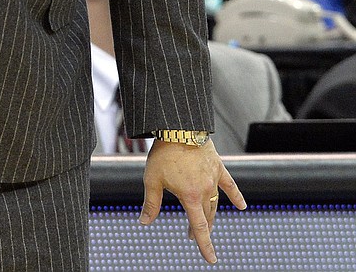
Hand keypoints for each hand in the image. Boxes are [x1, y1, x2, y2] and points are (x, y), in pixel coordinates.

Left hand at [140, 139, 245, 263]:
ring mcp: (213, 179)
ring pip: (215, 204)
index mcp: (190, 196)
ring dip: (211, 216)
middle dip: (201, 229)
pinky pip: (230, 185)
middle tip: (192, 235)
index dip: (205, 245)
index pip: (199, 227)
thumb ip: (151, 203)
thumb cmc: (164, 153)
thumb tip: (144, 221)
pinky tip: (242, 206)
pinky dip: (235, 196)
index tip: (211, 259)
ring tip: (207, 224)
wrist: (178, 128)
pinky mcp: (218, 167)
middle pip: (206, 216)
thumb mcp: (152, 179)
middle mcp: (205, 190)